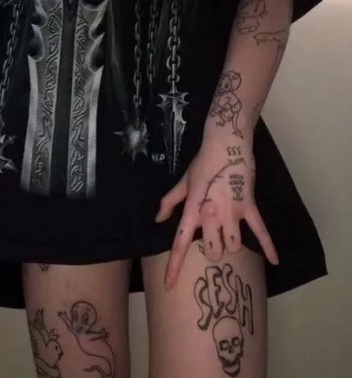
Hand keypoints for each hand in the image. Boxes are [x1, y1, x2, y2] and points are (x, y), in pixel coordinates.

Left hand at [155, 140, 278, 289]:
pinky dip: (268, 246)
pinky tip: (275, 261)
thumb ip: (169, 202)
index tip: (170, 287)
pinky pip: (261, 230)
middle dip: (211, 251)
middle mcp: (212, 215)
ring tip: (228, 235)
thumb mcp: (183, 183)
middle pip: (213, 251)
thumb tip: (158, 219)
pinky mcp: (249, 207)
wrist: (227, 145)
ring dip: (230, 245)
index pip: (180, 243)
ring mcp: (233, 212)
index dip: (174, 267)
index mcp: (193, 209)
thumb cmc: (202, 164)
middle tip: (211, 241)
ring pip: (233, 245)